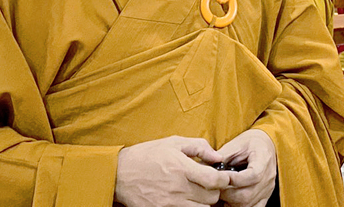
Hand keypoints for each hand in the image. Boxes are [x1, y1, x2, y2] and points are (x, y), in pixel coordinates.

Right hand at [115, 136, 229, 206]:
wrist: (119, 173)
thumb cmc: (147, 155)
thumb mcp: (173, 142)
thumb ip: (199, 147)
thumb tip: (218, 157)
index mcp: (182, 168)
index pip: (215, 180)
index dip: (224, 178)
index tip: (223, 175)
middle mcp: (177, 188)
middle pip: (211, 198)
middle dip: (214, 190)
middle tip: (208, 182)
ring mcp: (169, 204)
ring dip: (203, 201)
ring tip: (197, 191)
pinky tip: (186, 198)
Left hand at [218, 130, 276, 206]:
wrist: (264, 144)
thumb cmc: (249, 143)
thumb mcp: (236, 145)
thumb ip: (221, 157)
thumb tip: (202, 168)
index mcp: (264, 160)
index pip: (252, 176)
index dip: (234, 179)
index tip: (220, 176)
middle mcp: (268, 177)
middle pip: (247, 195)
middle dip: (227, 194)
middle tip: (214, 187)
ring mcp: (267, 189)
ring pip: (248, 205)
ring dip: (230, 202)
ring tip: (220, 193)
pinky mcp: (264, 197)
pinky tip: (229, 201)